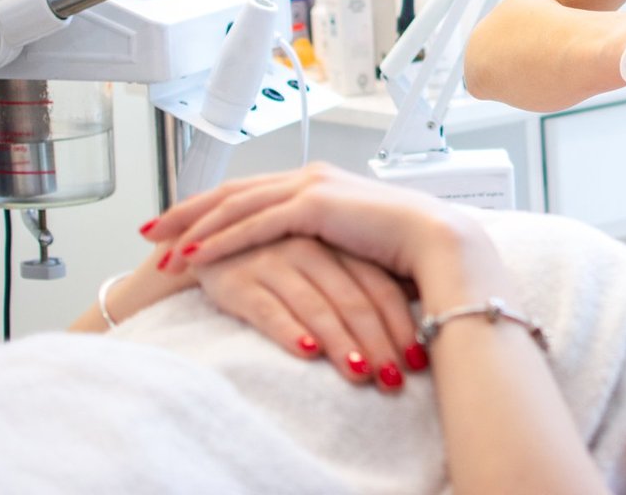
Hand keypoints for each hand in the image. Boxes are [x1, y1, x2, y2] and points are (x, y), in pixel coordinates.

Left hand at [148, 164, 501, 299]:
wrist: (439, 243)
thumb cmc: (407, 250)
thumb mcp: (354, 245)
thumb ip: (325, 244)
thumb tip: (307, 264)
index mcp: (320, 183)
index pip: (252, 192)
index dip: (211, 207)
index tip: (179, 225)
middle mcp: (310, 177)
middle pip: (232, 191)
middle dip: (187, 211)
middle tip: (150, 230)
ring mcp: (310, 187)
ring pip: (235, 205)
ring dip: (193, 228)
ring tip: (160, 249)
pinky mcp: (314, 206)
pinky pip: (254, 224)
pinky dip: (220, 240)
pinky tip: (193, 256)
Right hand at [193, 236, 423, 390]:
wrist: (207, 247)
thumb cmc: (279, 260)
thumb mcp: (324, 262)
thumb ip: (363, 281)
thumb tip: (415, 322)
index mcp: (338, 245)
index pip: (379, 286)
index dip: (400, 324)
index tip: (418, 360)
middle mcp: (310, 250)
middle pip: (353, 301)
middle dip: (378, 343)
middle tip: (394, 380)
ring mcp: (274, 262)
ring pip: (317, 307)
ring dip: (342, 344)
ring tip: (361, 375)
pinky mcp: (238, 282)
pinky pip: (268, 309)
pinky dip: (291, 331)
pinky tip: (308, 352)